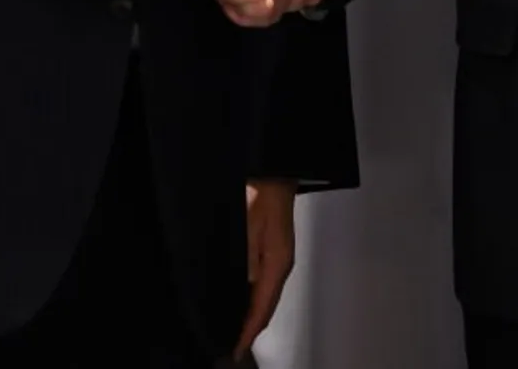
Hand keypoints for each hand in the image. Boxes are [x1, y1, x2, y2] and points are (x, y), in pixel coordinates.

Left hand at [233, 179, 296, 358]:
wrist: (273, 170)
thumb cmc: (262, 192)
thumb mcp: (248, 227)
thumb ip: (246, 259)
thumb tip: (244, 286)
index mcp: (277, 262)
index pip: (262, 307)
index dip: (249, 330)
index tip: (238, 347)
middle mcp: (281, 263)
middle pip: (266, 306)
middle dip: (252, 328)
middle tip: (237, 345)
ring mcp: (279, 256)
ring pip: (266, 296)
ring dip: (253, 314)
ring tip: (239, 329)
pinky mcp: (274, 249)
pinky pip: (264, 283)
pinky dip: (255, 298)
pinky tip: (246, 298)